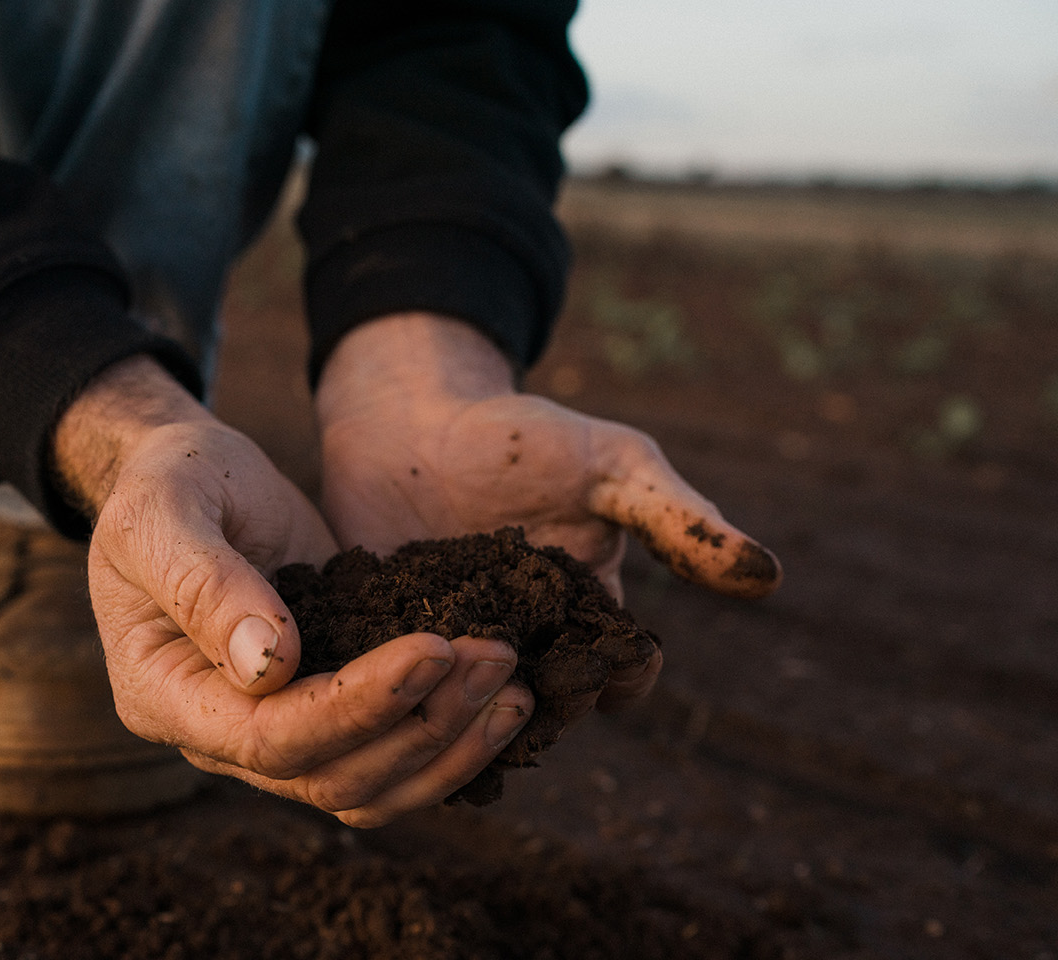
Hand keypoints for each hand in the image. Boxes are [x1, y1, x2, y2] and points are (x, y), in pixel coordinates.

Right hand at [53, 356, 533, 825]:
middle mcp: (220, 733)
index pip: (268, 739)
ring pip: (370, 786)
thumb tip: (271, 665)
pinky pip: (390, 754)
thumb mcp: (166, 509)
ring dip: (448, 745)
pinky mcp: (329, 708)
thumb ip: (203, 583)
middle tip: (495, 657)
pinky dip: (450, 739)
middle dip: (422, 726)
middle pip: (332, 778)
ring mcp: (278, 727)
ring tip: (512, 686)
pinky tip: (503, 701)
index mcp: (165, 695)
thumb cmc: (167, 482)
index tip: (432, 650)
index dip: (356, 708)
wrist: (193, 477)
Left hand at [316, 314, 783, 706]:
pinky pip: (401, 693)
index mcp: (587, 609)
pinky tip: (389, 696)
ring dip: (473, 715)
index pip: (624, 669)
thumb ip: (676, 519)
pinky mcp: (389, 647)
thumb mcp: (608, 465)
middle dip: (548, 704)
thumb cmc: (518, 436)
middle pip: (550, 705)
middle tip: (524, 679)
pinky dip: (401, 701)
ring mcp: (456, 650)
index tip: (610, 658)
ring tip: (457, 697)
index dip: (626, 674)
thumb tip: (768, 576)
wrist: (409, 416)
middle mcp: (527, 642)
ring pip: (475, 714)